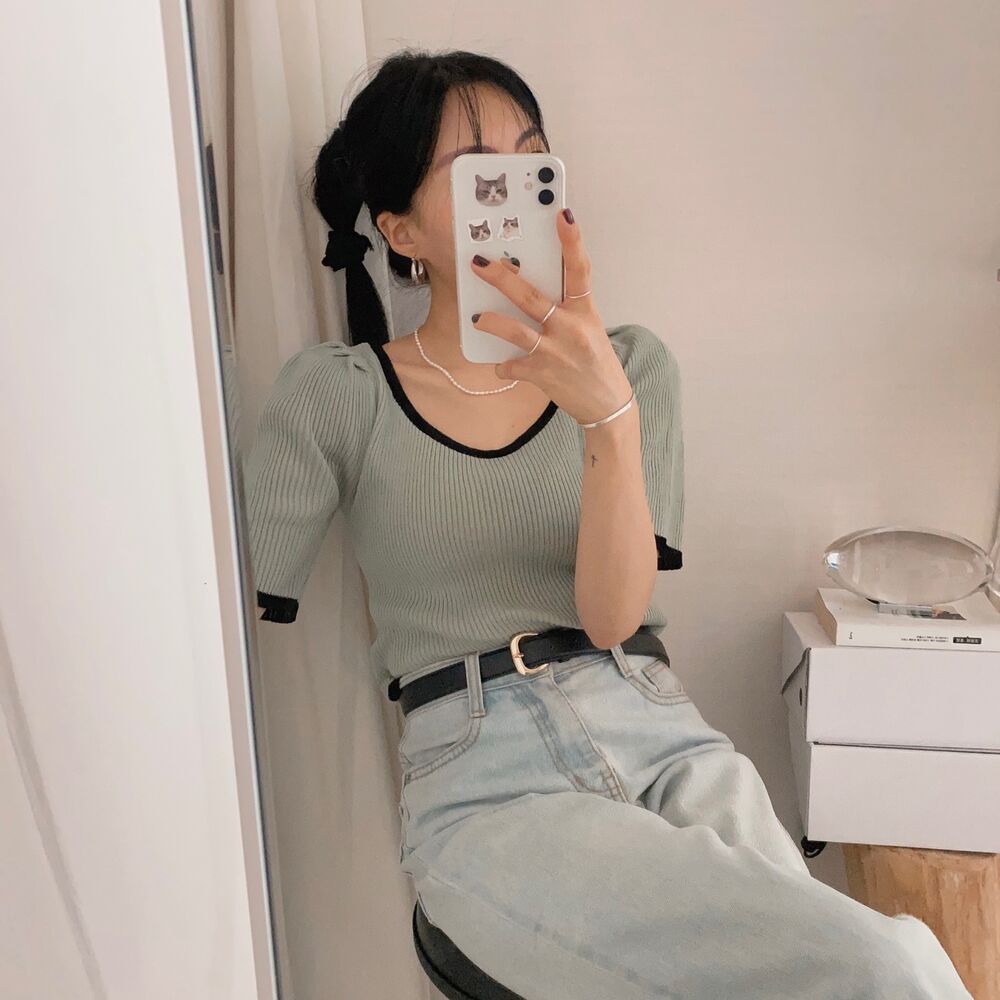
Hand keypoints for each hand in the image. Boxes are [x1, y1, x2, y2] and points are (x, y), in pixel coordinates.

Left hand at [468, 208, 634, 425]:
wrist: (606, 404)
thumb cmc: (594, 361)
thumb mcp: (588, 328)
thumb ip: (565, 308)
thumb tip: (528, 289)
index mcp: (585, 312)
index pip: (579, 271)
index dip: (572, 242)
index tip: (562, 215)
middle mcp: (570, 329)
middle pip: (531, 297)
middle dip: (502, 278)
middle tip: (479, 263)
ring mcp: (555, 353)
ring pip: (516, 332)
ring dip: (493, 323)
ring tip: (477, 318)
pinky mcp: (542, 375)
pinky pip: (512, 366)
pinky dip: (502, 365)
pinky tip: (500, 365)